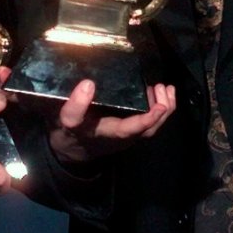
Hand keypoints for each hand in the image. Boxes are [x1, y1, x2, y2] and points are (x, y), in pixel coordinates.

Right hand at [48, 79, 175, 164]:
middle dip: (161, 112)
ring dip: (163, 109)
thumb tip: (88, 84)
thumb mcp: (67, 120)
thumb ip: (75, 106)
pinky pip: (150, 123)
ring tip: (165, 87)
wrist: (73, 147)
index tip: (159, 107)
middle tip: (162, 87)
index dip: (145, 120)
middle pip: (148, 131)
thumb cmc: (72, 131)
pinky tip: (160, 91)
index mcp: (107, 134)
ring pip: (151, 128)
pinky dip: (159, 108)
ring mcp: (128, 134)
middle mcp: (122, 137)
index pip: (128, 130)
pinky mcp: (131, 128)